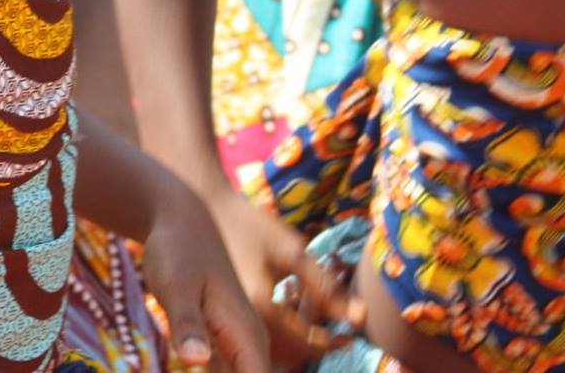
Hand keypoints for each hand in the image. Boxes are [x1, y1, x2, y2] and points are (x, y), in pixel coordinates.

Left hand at [138, 187, 272, 370]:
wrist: (178, 221)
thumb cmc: (177, 250)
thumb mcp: (177, 285)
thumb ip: (187, 323)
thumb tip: (195, 360)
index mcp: (247, 332)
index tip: (212, 367)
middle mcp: (249, 341)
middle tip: (198, 358)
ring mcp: (235, 341)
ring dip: (220, 372)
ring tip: (191, 351)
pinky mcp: (218, 341)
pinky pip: (225, 372)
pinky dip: (211, 371)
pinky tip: (191, 362)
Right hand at [203, 185, 360, 367]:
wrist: (202, 210)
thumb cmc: (250, 225)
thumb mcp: (292, 250)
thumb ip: (325, 287)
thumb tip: (362, 318)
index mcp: (262, 306)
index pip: (306, 343)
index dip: (333, 342)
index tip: (349, 335)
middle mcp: (242, 321)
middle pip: (288, 353)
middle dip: (313, 344)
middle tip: (333, 330)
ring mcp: (230, 321)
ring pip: (272, 351)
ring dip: (294, 342)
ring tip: (306, 314)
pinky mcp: (224, 316)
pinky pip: (256, 339)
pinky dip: (276, 334)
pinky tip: (282, 307)